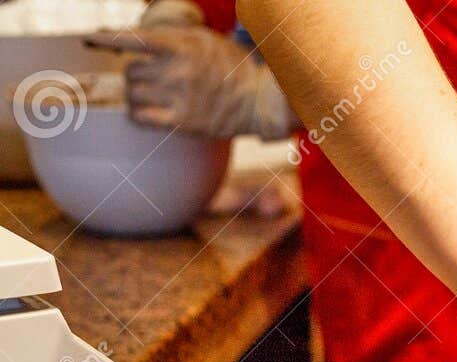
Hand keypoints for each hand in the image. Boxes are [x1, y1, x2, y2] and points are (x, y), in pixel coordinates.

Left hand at [85, 26, 295, 139]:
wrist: (259, 101)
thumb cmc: (231, 67)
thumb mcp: (204, 39)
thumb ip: (172, 36)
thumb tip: (136, 40)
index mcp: (181, 46)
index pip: (133, 39)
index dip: (106, 39)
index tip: (88, 40)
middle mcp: (176, 71)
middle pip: (131, 71)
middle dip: (138, 74)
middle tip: (155, 78)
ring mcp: (178, 98)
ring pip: (132, 93)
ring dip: (138, 94)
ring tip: (155, 95)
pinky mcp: (180, 122)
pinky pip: (139, 117)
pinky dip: (137, 114)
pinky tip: (146, 112)